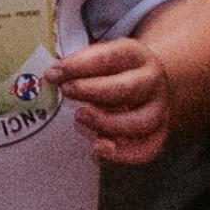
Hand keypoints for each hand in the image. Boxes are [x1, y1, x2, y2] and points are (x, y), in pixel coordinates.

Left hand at [44, 30, 185, 164]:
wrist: (150, 82)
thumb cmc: (114, 70)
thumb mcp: (100, 57)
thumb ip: (79, 66)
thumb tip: (51, 77)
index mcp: (135, 56)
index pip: (111, 57)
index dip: (80, 65)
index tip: (54, 73)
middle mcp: (151, 82)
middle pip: (129, 88)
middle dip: (94, 91)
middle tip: (67, 91)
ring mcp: (158, 109)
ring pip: (141, 121)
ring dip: (107, 123)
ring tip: (80, 118)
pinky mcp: (158, 133)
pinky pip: (147, 149)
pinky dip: (123, 153)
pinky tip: (98, 147)